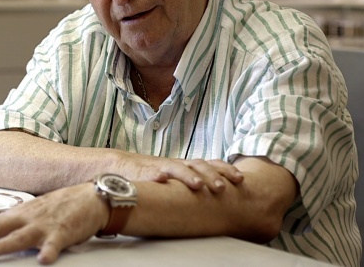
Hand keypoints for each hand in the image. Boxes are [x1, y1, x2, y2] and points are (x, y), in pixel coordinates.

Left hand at [0, 183, 105, 264]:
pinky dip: (48, 252)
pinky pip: (54, 244)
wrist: (91, 197)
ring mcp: (44, 226)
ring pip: (19, 237)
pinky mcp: (63, 233)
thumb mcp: (33, 212)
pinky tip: (42, 259)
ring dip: (2, 245)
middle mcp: (27, 218)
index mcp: (19, 213)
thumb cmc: (62, 206)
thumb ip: (14, 224)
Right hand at [117, 154, 242, 192]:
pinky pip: (150, 172)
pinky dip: (156, 175)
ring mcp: (160, 166)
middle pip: (198, 165)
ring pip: (177, 168)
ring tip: (198, 185)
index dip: (226, 169)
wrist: (122, 166)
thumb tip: (222, 198)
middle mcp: (177, 164)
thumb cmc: (153, 175)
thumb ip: (194, 183)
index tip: (240, 179)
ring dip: (188, 176)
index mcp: (188, 166)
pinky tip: (161, 179)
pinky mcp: (143, 172)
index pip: (211, 164)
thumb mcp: (177, 178)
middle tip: (223, 188)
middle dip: (212, 175)